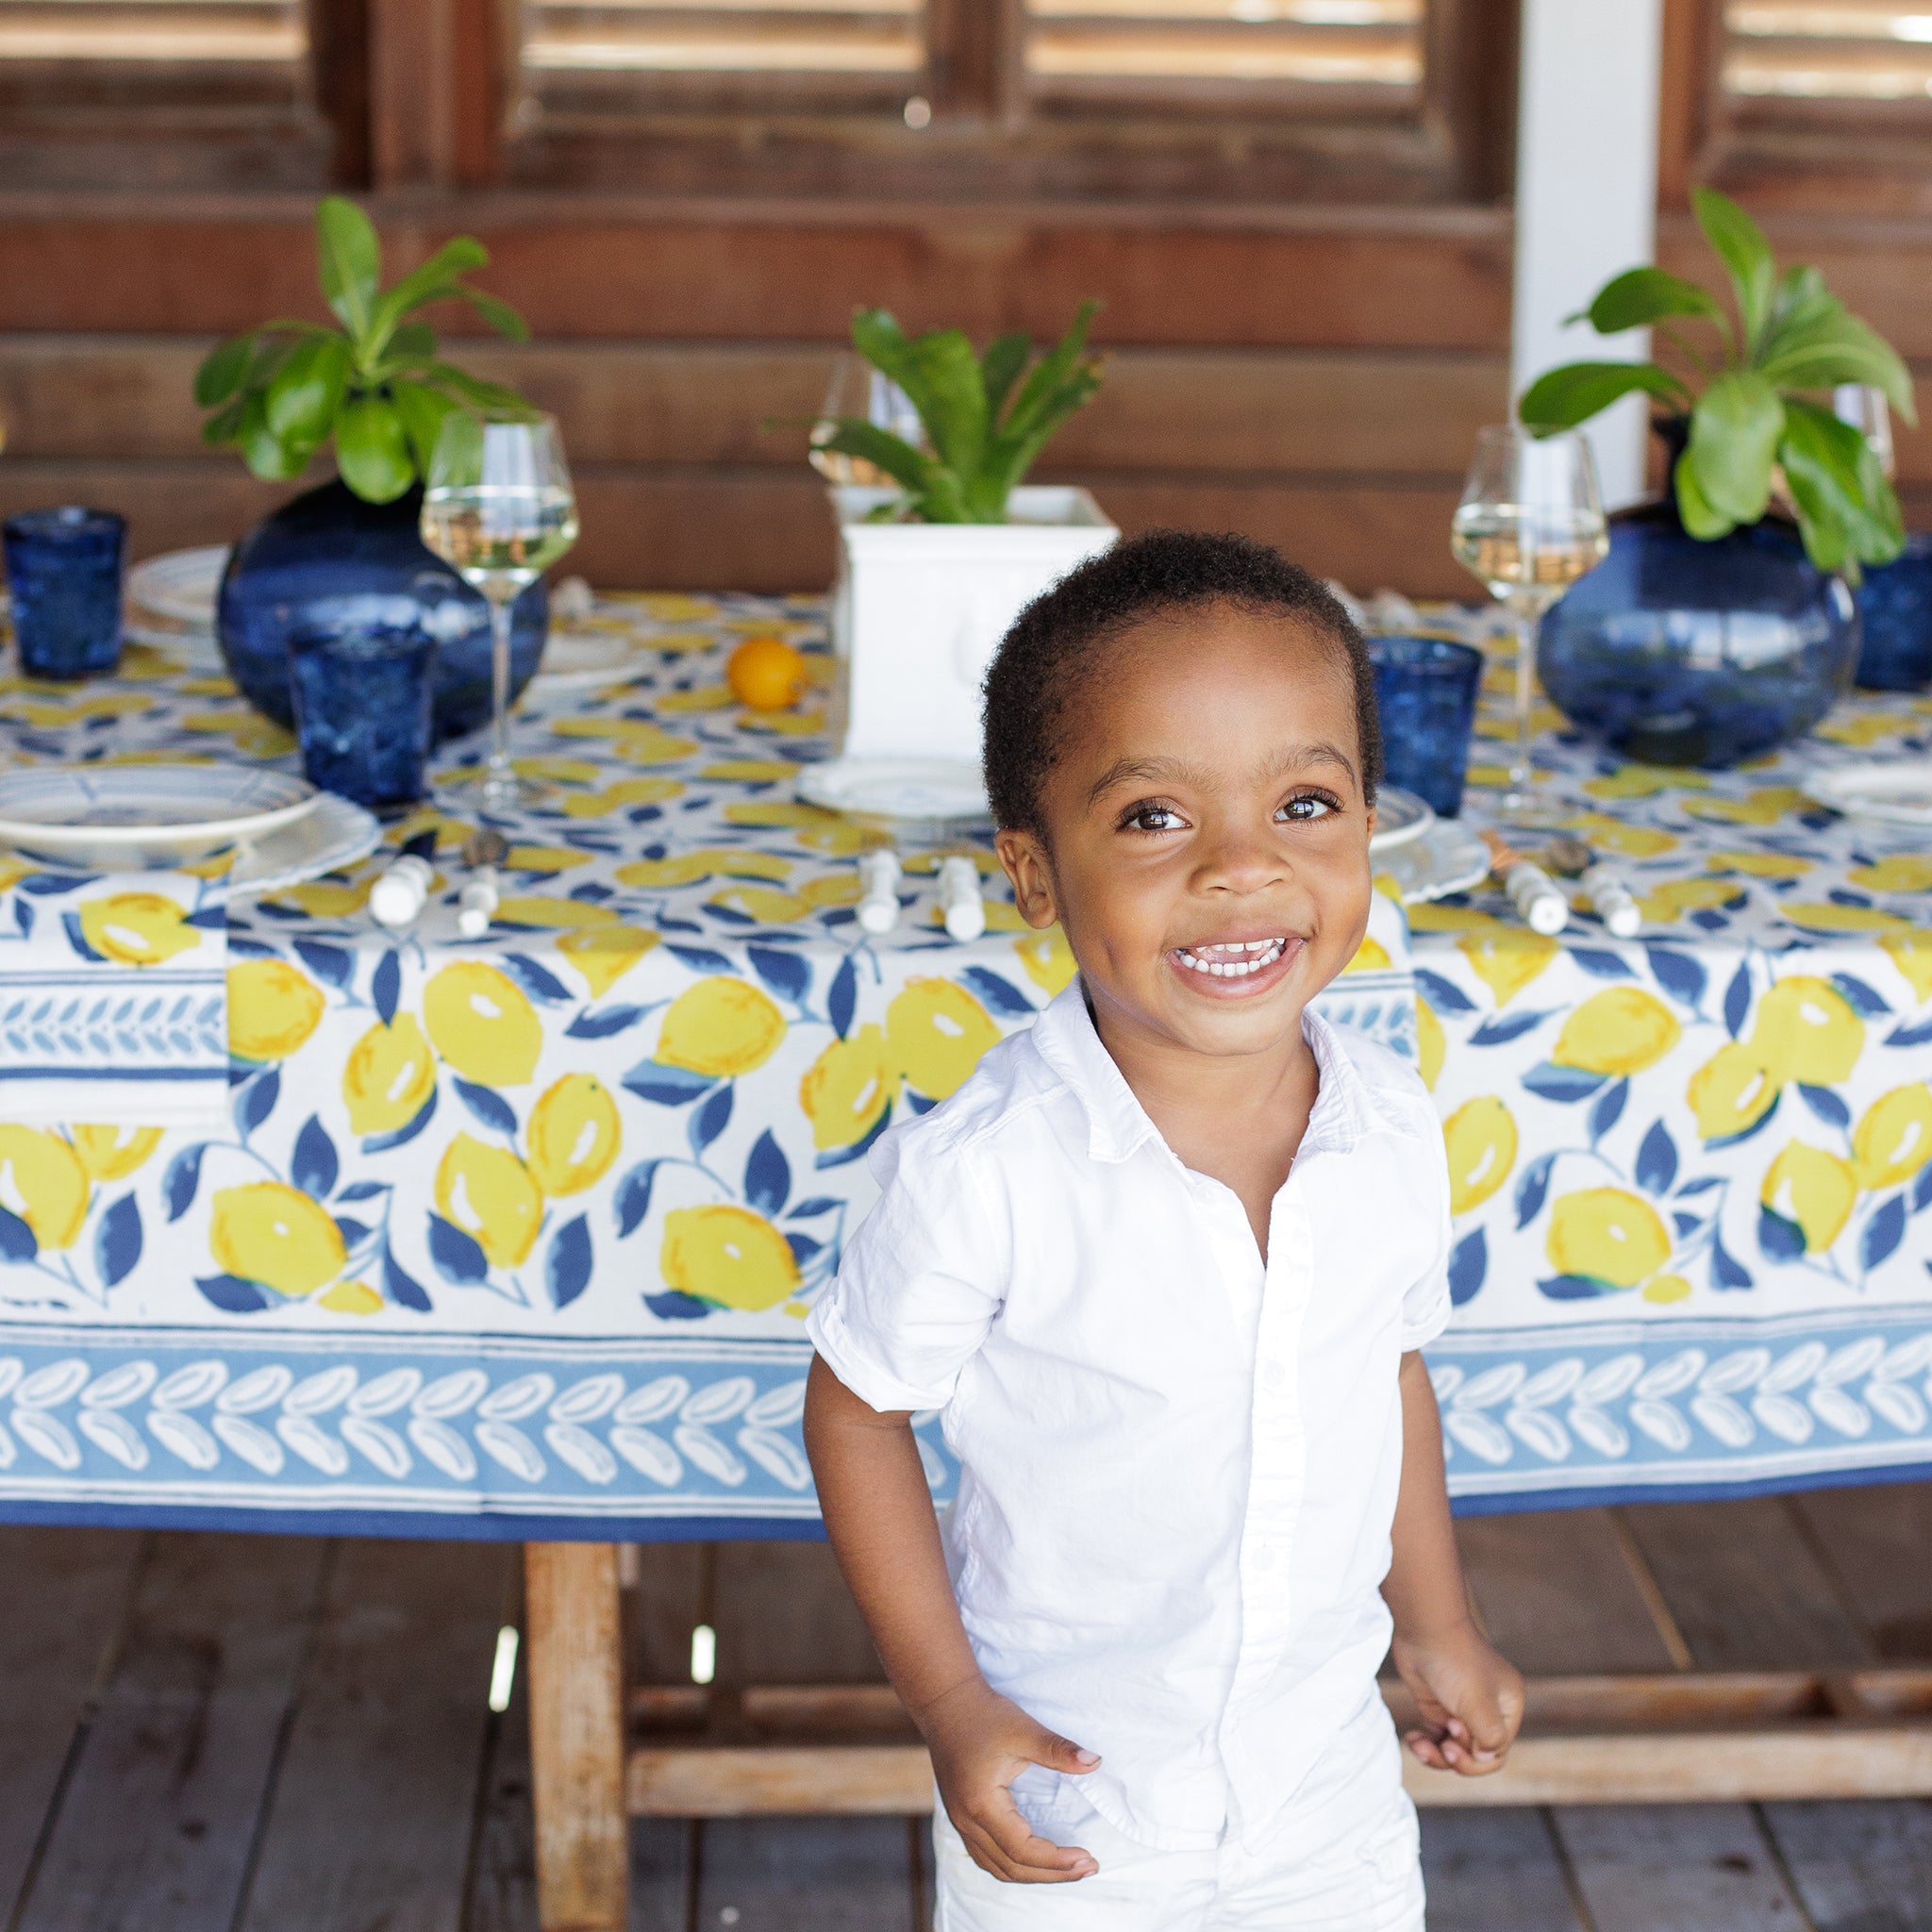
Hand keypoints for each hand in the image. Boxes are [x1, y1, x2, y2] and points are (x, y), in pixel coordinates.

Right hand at [915, 1676, 1102, 1882]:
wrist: (945, 1702)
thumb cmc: (984, 1714)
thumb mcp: (1024, 1730)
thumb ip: (1058, 1750)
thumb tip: (1094, 1762)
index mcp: (981, 1804)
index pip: (1023, 1850)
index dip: (1057, 1860)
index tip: (1088, 1858)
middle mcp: (967, 1821)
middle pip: (1012, 1867)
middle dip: (1053, 1873)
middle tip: (1088, 1867)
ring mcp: (960, 1822)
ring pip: (998, 1867)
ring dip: (1034, 1874)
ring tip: (1067, 1868)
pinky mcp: (961, 1817)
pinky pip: (987, 1856)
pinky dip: (1014, 1864)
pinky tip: (1035, 1858)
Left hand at [1391, 1619, 1523, 1775]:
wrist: (1422, 1628)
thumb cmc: (1455, 1661)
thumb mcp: (1479, 1703)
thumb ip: (1489, 1736)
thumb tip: (1485, 1757)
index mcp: (1506, 1708)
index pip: (1496, 1752)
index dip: (1474, 1760)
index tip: (1452, 1745)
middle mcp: (1486, 1710)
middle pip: (1474, 1753)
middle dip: (1454, 1757)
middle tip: (1441, 1745)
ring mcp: (1460, 1708)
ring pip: (1453, 1749)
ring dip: (1436, 1754)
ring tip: (1418, 1745)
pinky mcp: (1437, 1705)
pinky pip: (1435, 1737)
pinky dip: (1425, 1743)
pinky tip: (1412, 1739)